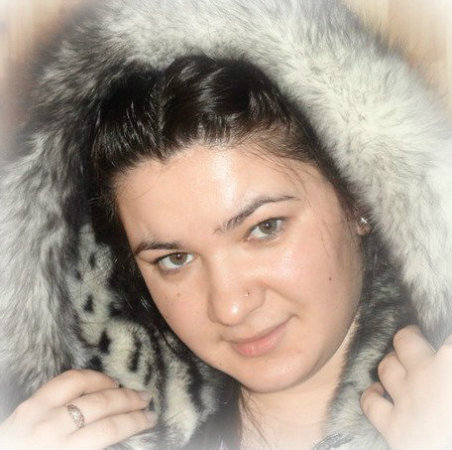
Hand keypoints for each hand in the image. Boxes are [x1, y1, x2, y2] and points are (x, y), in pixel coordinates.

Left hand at [0, 369, 155, 448]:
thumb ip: (93, 447)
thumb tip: (122, 432)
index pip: (109, 430)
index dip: (135, 422)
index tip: (151, 418)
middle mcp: (51, 429)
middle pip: (101, 406)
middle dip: (129, 401)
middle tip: (147, 399)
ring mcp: (39, 411)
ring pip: (84, 386)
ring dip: (112, 386)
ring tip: (129, 389)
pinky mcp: (31, 402)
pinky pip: (66, 379)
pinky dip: (89, 377)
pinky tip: (103, 381)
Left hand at [361, 325, 451, 449]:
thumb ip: (450, 360)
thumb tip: (445, 354)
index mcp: (451, 361)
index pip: (444, 333)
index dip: (441, 336)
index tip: (439, 338)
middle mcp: (427, 374)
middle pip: (405, 339)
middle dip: (411, 335)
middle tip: (421, 339)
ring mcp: (408, 400)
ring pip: (387, 365)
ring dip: (393, 362)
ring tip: (400, 362)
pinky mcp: (395, 427)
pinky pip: (371, 403)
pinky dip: (373, 394)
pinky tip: (380, 391)